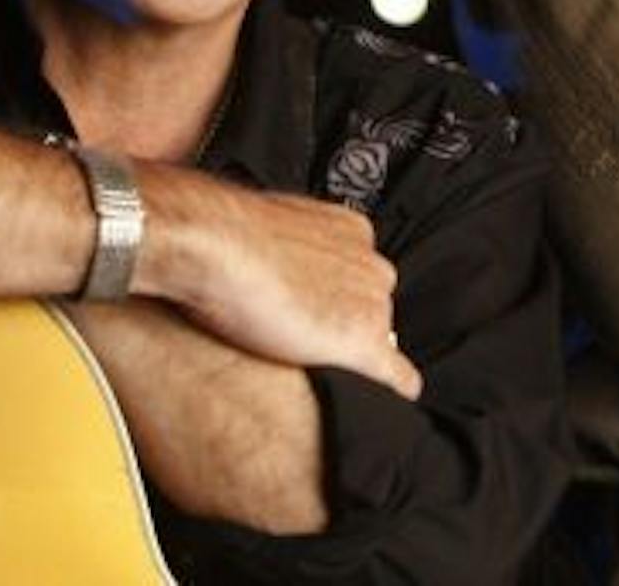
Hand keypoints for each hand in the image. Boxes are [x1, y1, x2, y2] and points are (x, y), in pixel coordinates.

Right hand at [130, 165, 421, 398]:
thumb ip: (293, 246)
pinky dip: (399, 382)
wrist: (217, 247)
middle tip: (307, 326)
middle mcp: (370, 263)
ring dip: (352, 345)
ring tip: (309, 351)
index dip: (338, 291)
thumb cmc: (230, 237)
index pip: (361, 270)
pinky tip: (401, 389)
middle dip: (347, 316)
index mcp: (352, 230)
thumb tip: (279, 258)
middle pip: (374, 301)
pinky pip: (396, 371)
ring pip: (379, 334)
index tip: (319, 300)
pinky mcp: (362, 341)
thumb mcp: (272, 227)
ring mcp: (371, 303)